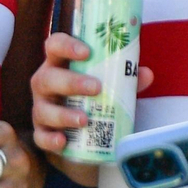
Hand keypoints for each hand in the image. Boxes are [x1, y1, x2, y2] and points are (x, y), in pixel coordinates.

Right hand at [30, 33, 153, 155]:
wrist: (79, 136)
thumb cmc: (91, 99)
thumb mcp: (108, 86)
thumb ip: (125, 80)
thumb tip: (146, 74)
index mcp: (59, 64)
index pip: (54, 46)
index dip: (66, 45)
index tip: (86, 52)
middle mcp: (45, 84)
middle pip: (47, 78)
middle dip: (70, 82)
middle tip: (96, 87)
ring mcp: (41, 109)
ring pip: (44, 109)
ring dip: (63, 114)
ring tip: (85, 119)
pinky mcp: (40, 133)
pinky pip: (40, 137)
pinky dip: (50, 139)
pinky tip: (63, 141)